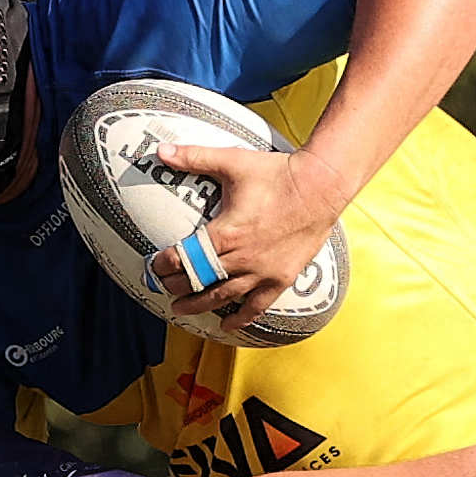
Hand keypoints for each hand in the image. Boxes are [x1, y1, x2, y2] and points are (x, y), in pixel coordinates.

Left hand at [154, 139, 341, 318]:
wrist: (321, 187)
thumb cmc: (277, 173)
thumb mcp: (232, 161)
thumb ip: (194, 157)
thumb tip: (161, 150)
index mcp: (227, 233)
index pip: (185, 258)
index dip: (164, 265)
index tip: (154, 266)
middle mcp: (242, 258)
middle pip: (199, 281)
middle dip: (177, 286)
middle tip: (163, 287)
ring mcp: (263, 272)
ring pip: (224, 297)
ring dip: (199, 305)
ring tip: (181, 309)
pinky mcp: (282, 278)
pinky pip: (258, 306)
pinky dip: (241, 318)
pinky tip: (228, 325)